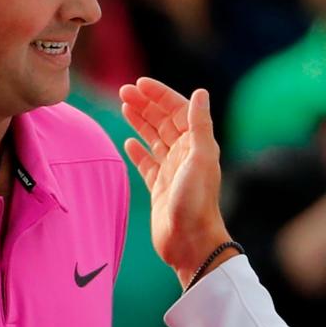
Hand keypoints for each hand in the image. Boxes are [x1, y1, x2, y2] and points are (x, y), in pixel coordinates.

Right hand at [120, 78, 232, 286]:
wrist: (189, 242)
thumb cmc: (196, 202)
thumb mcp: (201, 158)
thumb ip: (200, 125)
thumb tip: (201, 92)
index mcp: (196, 144)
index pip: (177, 110)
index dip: (160, 95)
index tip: (139, 84)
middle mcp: (185, 155)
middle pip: (163, 121)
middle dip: (146, 104)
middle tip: (124, 91)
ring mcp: (171, 171)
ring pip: (154, 138)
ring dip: (140, 121)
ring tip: (124, 106)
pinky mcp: (158, 188)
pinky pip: (146, 163)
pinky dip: (138, 150)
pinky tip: (128, 141)